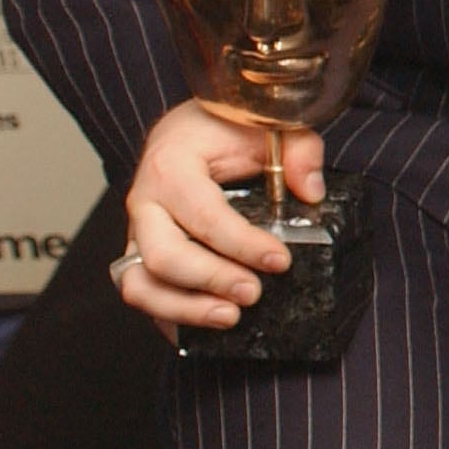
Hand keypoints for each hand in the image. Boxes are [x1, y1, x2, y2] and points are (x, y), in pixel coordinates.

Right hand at [117, 101, 319, 336]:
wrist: (189, 125)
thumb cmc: (228, 125)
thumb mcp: (270, 124)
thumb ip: (298, 151)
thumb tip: (311, 193)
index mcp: (171, 167)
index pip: (204, 215)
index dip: (242, 244)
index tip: (280, 261)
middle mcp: (144, 202)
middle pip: (163, 256)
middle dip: (211, 281)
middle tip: (254, 293)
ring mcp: (136, 231)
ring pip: (139, 283)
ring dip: (183, 308)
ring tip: (231, 317)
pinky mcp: (140, 251)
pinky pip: (140, 291)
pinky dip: (167, 315)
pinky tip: (206, 324)